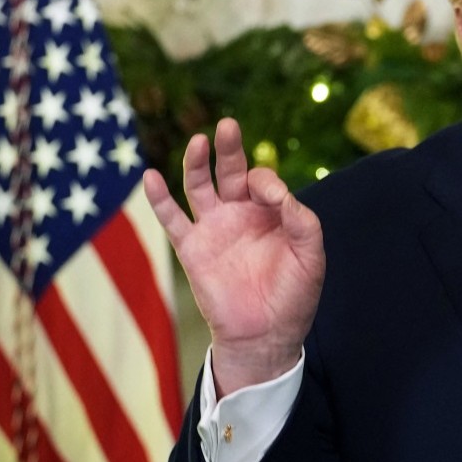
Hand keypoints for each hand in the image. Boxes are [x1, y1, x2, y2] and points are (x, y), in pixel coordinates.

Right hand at [143, 118, 324, 396]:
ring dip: (197, 163)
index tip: (274, 198)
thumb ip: (302, 220)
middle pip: (232, 171)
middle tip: (228, 126)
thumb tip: (278, 191)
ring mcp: (214, 228)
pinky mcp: (193, 248)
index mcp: (271, 212)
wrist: (266, 335)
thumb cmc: (293, 296)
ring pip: (200, 186)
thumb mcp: (310, 255)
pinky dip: (159, 198)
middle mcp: (240, 214)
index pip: (264, 181)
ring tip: (200, 141)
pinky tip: (150, 176)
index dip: (268, 183)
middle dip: (230, 148)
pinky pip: (172, 219)